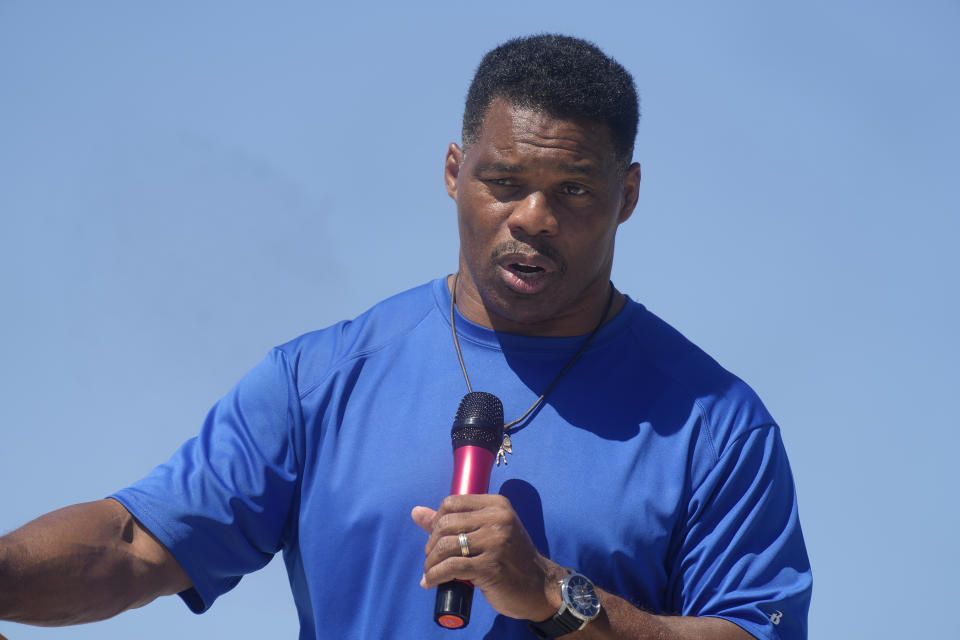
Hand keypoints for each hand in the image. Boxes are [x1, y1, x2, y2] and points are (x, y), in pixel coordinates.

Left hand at [411, 494, 565, 621]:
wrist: (539, 587)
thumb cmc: (510, 559)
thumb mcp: (487, 533)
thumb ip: (454, 521)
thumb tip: (416, 512)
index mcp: (497, 505)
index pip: (452, 502)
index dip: (437, 521)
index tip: (436, 538)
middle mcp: (498, 519)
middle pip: (446, 524)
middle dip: (431, 544)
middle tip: (432, 559)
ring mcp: (496, 542)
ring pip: (446, 545)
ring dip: (431, 562)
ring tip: (430, 572)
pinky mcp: (491, 566)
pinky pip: (451, 567)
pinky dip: (434, 575)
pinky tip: (430, 583)